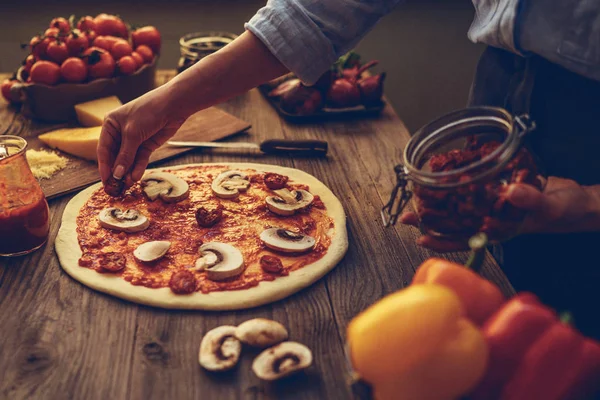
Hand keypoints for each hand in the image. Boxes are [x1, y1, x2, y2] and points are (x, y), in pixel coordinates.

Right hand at [97, 88, 185, 189]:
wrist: (173, 105)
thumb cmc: (148, 112)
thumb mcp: (133, 134)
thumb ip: (125, 155)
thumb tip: (117, 175)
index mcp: (110, 125)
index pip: (104, 149)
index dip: (104, 166)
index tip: (105, 181)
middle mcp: (120, 133)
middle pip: (116, 157)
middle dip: (117, 172)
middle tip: (116, 188)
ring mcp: (134, 139)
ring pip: (128, 160)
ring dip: (128, 172)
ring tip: (127, 186)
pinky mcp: (147, 144)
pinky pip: (140, 159)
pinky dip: (138, 168)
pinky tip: (135, 177)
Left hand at [400, 177, 599, 251]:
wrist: (577, 202)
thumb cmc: (567, 210)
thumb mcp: (551, 205)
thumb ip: (532, 200)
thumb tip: (511, 192)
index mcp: (500, 229)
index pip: (465, 239)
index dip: (442, 240)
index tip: (419, 237)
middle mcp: (492, 220)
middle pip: (455, 224)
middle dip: (430, 221)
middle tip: (405, 215)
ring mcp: (493, 207)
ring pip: (460, 208)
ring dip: (439, 204)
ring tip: (416, 199)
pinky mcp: (498, 192)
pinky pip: (473, 191)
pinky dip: (459, 186)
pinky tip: (445, 178)